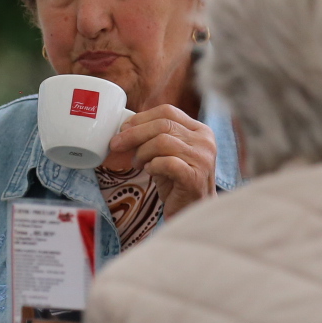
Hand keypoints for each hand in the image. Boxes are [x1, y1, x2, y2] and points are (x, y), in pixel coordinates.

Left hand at [104, 105, 218, 216]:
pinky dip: (152, 165)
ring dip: (142, 152)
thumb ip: (152, 138)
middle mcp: (205, 141)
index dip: (142, 118)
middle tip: (117, 144)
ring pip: (163, 142)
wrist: (190, 211)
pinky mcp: (195, 177)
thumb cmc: (175, 182)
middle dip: (134, 134)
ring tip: (137, 163)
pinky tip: (150, 171)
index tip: (123, 128)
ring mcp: (202, 159)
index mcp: (199, 130)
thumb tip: (123, 128)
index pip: (168, 111)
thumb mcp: (165, 154)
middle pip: (163, 124)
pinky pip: (166, 163)